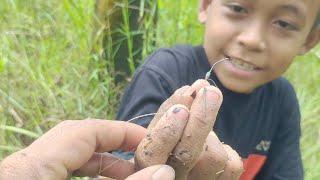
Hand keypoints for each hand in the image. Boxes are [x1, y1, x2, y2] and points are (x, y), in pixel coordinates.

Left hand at [0, 120, 175, 179]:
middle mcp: (23, 168)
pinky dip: (86, 176)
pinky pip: (61, 172)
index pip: (85, 131)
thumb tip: (164, 172)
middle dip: (114, 148)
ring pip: (69, 157)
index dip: (121, 132)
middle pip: (77, 140)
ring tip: (131, 176)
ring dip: (103, 164)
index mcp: (31, 169)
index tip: (149, 141)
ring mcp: (22, 176)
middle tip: (143, 160)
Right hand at [134, 80, 243, 179]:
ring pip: (213, 157)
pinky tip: (215, 149)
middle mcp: (171, 179)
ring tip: (205, 133)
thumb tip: (191, 89)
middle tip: (209, 91)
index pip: (150, 156)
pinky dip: (227, 149)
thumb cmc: (169, 144)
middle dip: (200, 119)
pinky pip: (232, 164)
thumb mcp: (160, 129)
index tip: (179, 109)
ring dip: (212, 135)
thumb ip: (170, 110)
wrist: (189, 171)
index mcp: (150, 167)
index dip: (165, 133)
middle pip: (186, 155)